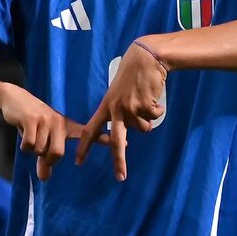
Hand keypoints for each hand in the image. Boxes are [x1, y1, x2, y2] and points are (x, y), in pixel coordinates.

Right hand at [0, 84, 98, 180]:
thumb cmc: (32, 121)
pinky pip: (29, 144)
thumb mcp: (42, 139)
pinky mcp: (31, 120)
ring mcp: (46, 120)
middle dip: (46, 159)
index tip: (125, 144)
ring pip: (40, 150)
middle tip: (40, 152)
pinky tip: (23, 131)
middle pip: (57, 153)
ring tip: (30, 134)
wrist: (14, 98)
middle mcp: (59, 123)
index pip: (88, 133)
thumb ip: (45, 160)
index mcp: (66, 126)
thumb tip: (44, 179)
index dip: (104, 140)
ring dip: (32, 148)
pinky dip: (24, 145)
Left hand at [76, 40, 166, 180]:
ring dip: (148, 118)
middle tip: (120, 177)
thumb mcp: (119, 93)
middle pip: (115, 141)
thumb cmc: (132, 75)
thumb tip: (125, 135)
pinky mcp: (144, 105)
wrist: (146, 58)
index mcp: (106, 106)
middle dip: (119, 161)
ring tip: (146, 99)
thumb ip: (119, 112)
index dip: (84, 147)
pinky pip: (155, 116)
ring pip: (143, 128)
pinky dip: (158, 109)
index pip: (90, 130)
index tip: (78, 161)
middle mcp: (115, 109)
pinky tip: (153, 95)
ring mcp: (130, 107)